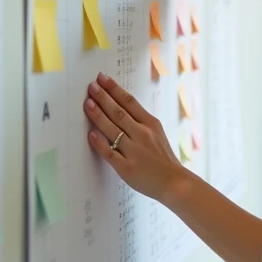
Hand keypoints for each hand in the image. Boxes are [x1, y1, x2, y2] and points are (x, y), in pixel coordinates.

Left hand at [84, 72, 186, 201]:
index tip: (102, 78)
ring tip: (87, 103)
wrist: (174, 182)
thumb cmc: (163, 158)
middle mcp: (142, 134)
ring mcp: (134, 151)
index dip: (114, 89)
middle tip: (91, 86)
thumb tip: (120, 106)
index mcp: (151, 124)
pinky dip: (100, 143)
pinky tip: (91, 134)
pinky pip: (110, 153)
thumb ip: (140, 121)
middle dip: (103, 98)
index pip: (129, 102)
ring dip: (98, 115)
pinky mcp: (127, 168)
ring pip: (113, 129)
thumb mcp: (157, 133)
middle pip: (119, 112)